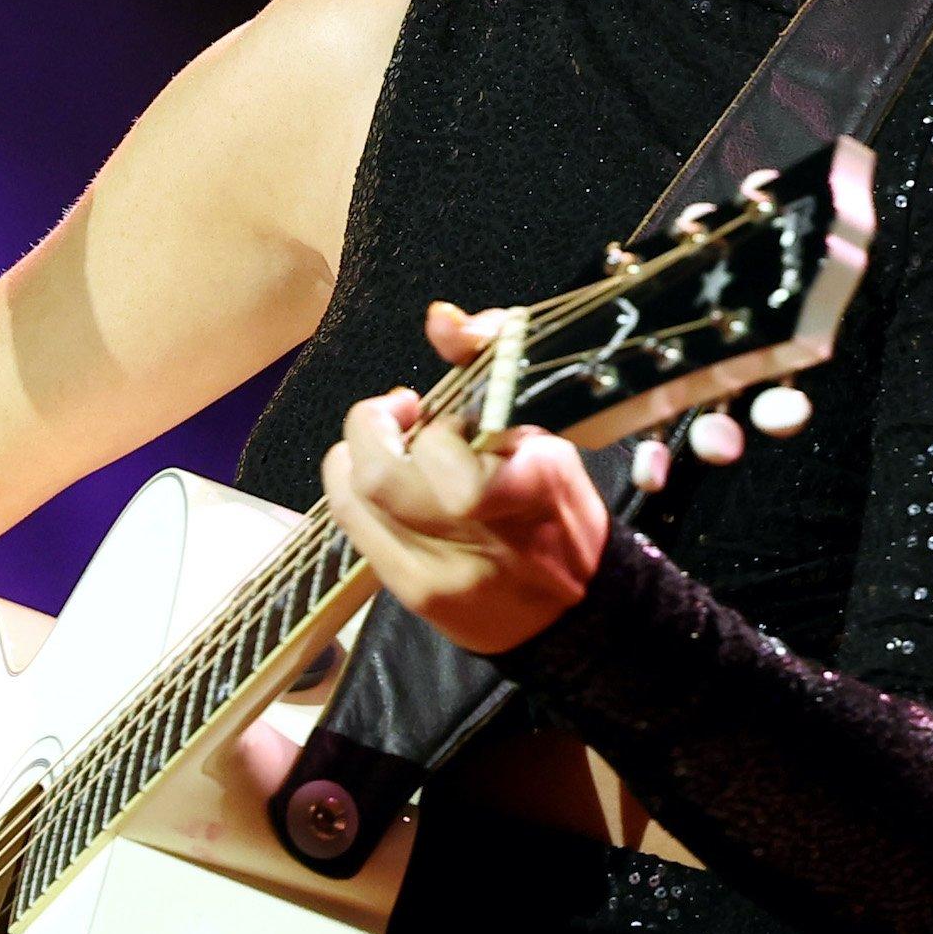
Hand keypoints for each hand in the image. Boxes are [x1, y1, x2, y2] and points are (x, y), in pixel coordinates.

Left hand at [320, 301, 611, 656]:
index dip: (432, 424)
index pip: (446, 449)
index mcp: (525, 488)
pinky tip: (390, 490)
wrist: (579, 615)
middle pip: (379, 476)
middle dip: (372, 427)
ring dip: (358, 458)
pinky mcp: (412, 596)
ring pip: (353, 500)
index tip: (444, 415)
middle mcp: (474, 538)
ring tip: (390, 450)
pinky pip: (354, 532)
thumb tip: (440, 319)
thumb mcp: (548, 437)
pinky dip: (361, 496)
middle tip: (398, 415)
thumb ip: (493, 366)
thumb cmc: (563, 514)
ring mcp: (437, 574)